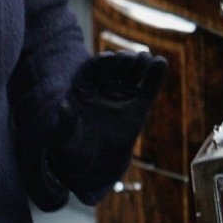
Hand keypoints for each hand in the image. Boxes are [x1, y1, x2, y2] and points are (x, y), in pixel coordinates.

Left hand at [46, 50, 167, 203]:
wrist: (91, 163)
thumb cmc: (72, 148)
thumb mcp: (61, 137)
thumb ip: (63, 123)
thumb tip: (64, 106)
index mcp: (81, 88)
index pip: (91, 69)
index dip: (100, 62)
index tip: (109, 59)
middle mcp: (102, 87)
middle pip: (114, 67)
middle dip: (122, 60)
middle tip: (130, 59)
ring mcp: (121, 95)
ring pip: (132, 74)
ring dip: (139, 63)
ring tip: (146, 58)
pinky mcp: (138, 106)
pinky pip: (148, 88)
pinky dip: (154, 75)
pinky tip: (160, 63)